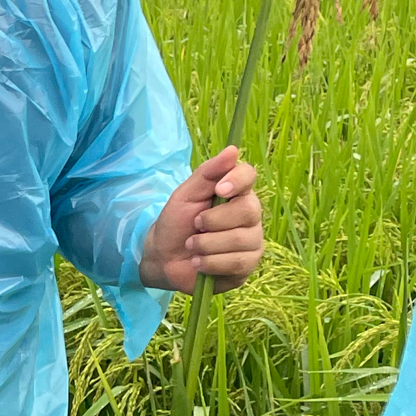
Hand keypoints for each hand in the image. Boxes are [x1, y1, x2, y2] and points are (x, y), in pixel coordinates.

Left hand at [139, 145, 263, 292]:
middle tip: (195, 226)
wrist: (164, 258)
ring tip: (191, 247)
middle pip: (249, 210)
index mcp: (236, 192)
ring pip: (241, 240)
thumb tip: (233, 149)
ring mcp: (252, 241)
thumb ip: (208, 172)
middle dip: (213, 221)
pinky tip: (199, 262)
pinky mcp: (247, 265)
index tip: (219, 189)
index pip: (249, 176)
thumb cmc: (176, 222)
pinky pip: (238, 263)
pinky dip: (211, 263)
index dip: (237, 181)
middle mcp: (250, 215)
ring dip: (207, 245)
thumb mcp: (186, 194)